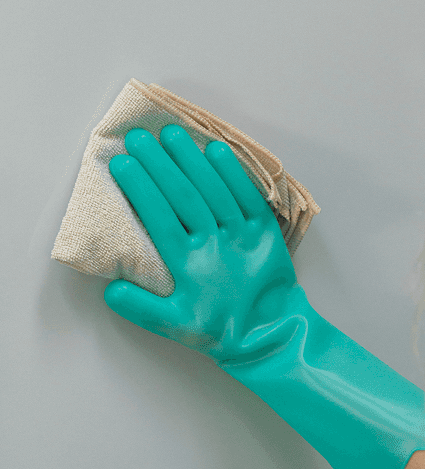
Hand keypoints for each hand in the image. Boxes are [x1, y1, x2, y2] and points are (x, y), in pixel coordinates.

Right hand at [104, 125, 303, 362]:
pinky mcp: (265, 232)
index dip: (139, 186)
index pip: (158, 216)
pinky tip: (214, 149)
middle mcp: (214, 244)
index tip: (120, 161)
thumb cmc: (222, 330)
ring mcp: (242, 235)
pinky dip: (232, 172)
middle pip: (182, 195)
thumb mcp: (176, 327)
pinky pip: (247, 196)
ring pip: (213, 190)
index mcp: (188, 264)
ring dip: (190, 159)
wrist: (272, 335)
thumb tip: (110, 288)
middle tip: (138, 136)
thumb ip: (141, 308)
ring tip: (170, 133)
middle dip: (158, 163)